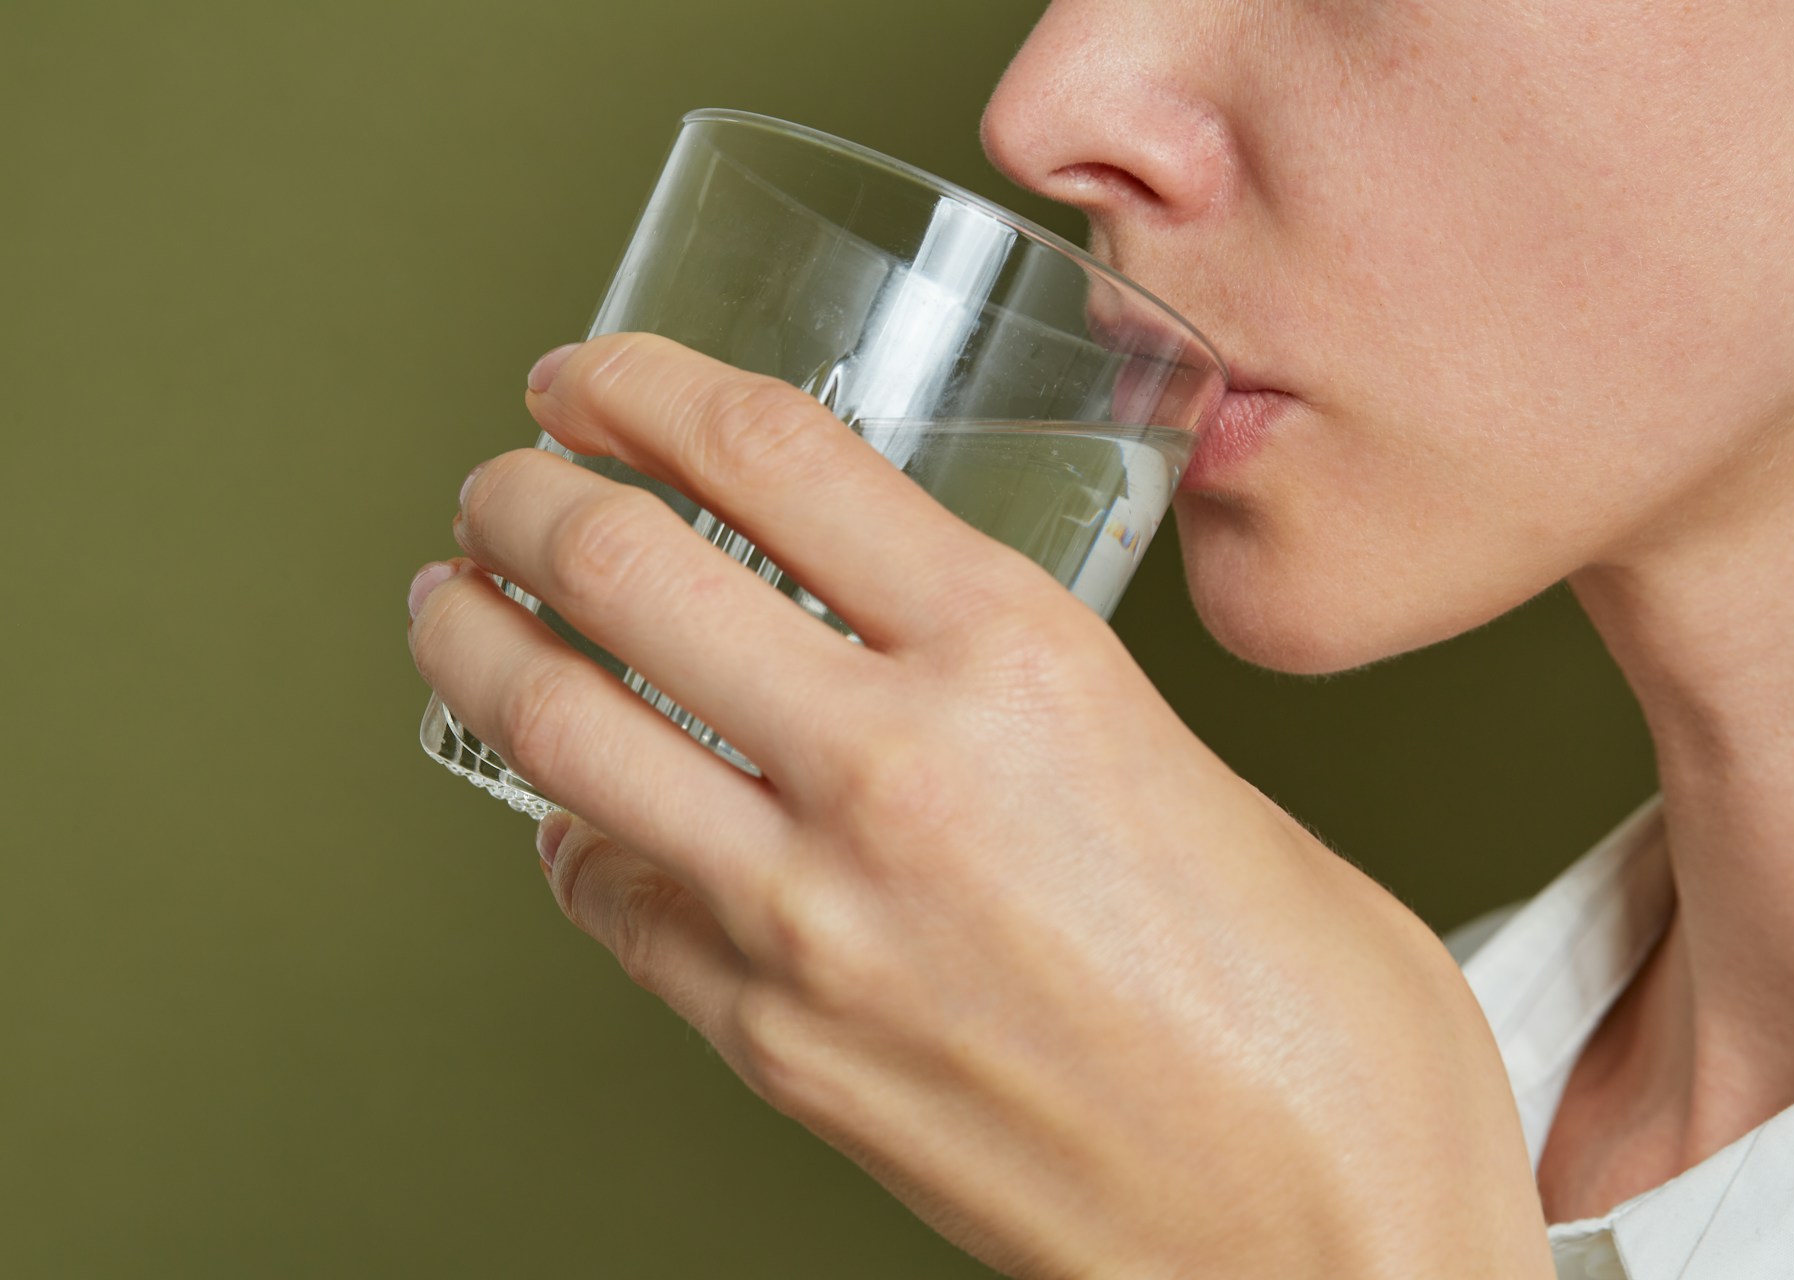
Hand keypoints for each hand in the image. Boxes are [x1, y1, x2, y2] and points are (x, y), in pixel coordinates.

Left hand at [407, 334, 1552, 1277]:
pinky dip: (566, 832)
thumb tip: (910, 653)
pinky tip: (576, 810)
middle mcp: (894, 772)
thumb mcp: (1189, 768)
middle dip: (520, 496)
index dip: (642, 382)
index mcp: (1023, 663)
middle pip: (618, 564)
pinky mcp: (774, 1048)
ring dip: (476, 642)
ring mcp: (810, 922)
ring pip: (557, 730)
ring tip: (458, 607)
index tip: (593, 373)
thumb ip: (1031, 696)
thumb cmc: (1321, 1027)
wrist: (1321, 1248)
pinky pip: (607, 902)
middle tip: (501, 482)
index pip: (771, 450)